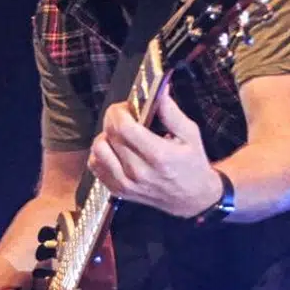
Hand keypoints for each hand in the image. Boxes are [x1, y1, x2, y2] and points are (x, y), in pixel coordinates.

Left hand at [88, 85, 222, 217]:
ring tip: (121, 134)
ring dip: (105, 136)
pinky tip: (115, 150)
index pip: (123, 127)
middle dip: (113, 119)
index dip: (119, 111)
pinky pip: (96, 166)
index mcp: (158, 155)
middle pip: (109, 135)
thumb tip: (159, 90)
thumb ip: (171, 112)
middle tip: (126, 116)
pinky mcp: (119, 191)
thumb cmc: (192, 165)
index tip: (127, 106)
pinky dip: (101, 153)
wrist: (193, 199)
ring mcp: (126, 183)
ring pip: (98, 150)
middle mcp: (138, 171)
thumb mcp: (190, 134)